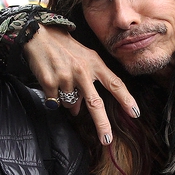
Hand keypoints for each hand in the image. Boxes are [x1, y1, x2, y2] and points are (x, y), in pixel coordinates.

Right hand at [24, 25, 139, 145]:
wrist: (39, 35)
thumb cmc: (65, 48)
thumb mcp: (83, 59)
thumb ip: (87, 84)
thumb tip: (78, 110)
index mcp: (95, 63)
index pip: (115, 84)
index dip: (126, 99)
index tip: (135, 113)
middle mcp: (82, 71)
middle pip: (95, 103)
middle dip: (102, 124)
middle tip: (107, 139)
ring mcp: (66, 76)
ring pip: (70, 103)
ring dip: (67, 101)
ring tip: (61, 82)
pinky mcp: (50, 81)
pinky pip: (54, 100)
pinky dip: (53, 97)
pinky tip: (50, 82)